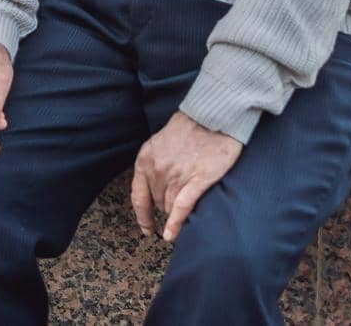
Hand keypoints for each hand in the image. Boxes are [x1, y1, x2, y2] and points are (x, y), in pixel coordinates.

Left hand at [131, 112, 242, 241]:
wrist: (212, 115)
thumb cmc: (189, 127)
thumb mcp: (160, 142)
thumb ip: (155, 163)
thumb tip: (156, 184)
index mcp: (145, 159)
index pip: (138, 196)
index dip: (142, 215)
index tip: (146, 228)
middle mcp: (157, 170)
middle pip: (158, 203)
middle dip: (166, 206)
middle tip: (177, 203)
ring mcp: (176, 176)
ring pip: (170, 207)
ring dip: (175, 213)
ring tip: (185, 211)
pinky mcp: (197, 180)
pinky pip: (182, 208)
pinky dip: (175, 224)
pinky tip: (172, 236)